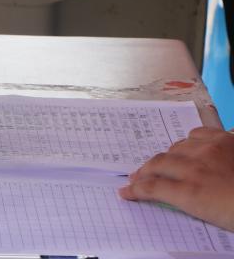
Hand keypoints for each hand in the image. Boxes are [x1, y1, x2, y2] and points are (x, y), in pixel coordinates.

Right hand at [119, 126, 233, 230]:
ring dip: (166, 157)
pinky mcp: (226, 139)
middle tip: (137, 178)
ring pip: (176, 147)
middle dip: (144, 172)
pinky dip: (189, 141)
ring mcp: (211, 150)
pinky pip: (198, 134)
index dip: (136, 189)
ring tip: (164, 164)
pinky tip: (190, 147)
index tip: (126, 192)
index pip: (153, 188)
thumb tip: (175, 196)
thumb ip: (191, 203)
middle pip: (158, 164)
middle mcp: (196, 167)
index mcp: (192, 192)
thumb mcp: (215, 217)